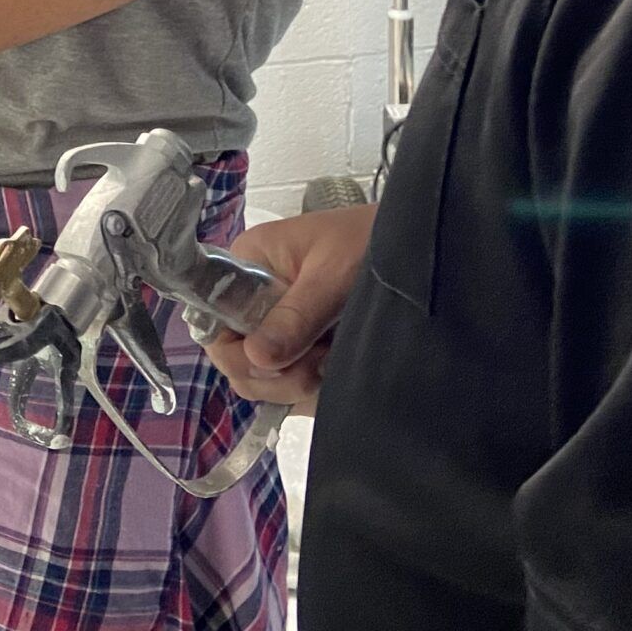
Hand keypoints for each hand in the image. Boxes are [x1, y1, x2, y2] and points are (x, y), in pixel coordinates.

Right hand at [203, 203, 375, 410]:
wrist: (416, 242)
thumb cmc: (370, 241)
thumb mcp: (333, 275)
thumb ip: (296, 316)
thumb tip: (256, 358)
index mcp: (248, 264)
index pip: (214, 324)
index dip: (240, 355)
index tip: (282, 361)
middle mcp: (254, 297)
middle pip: (238, 361)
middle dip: (276, 376)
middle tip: (320, 362)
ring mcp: (278, 323)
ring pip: (264, 379)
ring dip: (297, 384)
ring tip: (334, 360)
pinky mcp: (302, 344)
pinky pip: (291, 382)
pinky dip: (312, 390)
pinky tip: (338, 370)